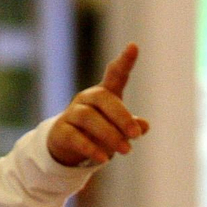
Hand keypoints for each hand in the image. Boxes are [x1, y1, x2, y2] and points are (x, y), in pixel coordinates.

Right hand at [47, 42, 150, 167]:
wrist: (67, 146)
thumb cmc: (99, 132)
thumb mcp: (118, 129)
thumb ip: (131, 126)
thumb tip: (145, 126)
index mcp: (104, 94)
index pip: (115, 74)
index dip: (124, 61)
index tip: (134, 46)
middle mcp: (87, 99)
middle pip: (103, 98)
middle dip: (121, 117)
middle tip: (136, 135)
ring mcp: (72, 113)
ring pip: (89, 118)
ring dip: (109, 135)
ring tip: (125, 150)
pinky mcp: (61, 131)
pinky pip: (75, 137)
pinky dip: (91, 148)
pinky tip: (104, 159)